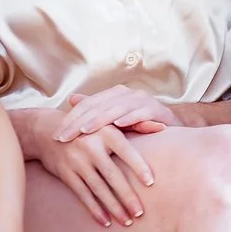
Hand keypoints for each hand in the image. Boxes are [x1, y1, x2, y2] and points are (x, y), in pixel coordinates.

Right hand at [33, 102, 157, 226]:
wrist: (48, 132)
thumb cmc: (91, 130)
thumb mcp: (110, 124)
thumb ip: (136, 127)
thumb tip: (164, 128)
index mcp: (106, 133)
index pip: (126, 151)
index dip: (138, 166)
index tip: (151, 183)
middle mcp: (90, 146)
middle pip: (112, 175)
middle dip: (127, 196)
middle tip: (141, 213)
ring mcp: (76, 161)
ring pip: (98, 189)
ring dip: (113, 207)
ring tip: (128, 222)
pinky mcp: (65, 173)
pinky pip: (82, 195)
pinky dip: (94, 209)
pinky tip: (106, 222)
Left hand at [53, 85, 175, 139]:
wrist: (173, 129)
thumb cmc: (141, 126)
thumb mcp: (115, 121)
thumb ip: (95, 110)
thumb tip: (71, 99)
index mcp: (114, 95)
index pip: (87, 105)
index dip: (71, 119)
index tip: (57, 136)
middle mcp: (127, 94)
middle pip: (98, 107)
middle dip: (79, 122)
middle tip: (64, 137)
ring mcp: (142, 100)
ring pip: (116, 109)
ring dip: (100, 120)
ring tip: (85, 131)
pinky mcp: (157, 110)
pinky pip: (142, 112)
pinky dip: (131, 117)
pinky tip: (119, 125)